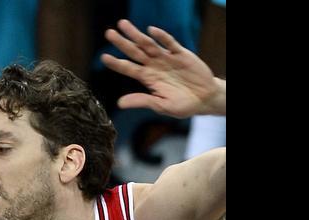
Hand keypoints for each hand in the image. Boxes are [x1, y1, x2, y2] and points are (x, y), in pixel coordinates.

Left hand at [101, 19, 223, 117]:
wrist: (205, 98)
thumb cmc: (182, 105)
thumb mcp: (161, 105)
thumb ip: (142, 101)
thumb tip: (120, 104)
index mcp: (147, 79)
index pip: (128, 68)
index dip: (116, 63)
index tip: (103, 57)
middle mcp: (153, 66)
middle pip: (134, 52)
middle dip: (122, 43)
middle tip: (109, 33)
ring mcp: (166, 58)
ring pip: (148, 44)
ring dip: (136, 35)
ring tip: (123, 25)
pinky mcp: (181, 54)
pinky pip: (170, 43)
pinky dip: (161, 37)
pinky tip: (151, 30)